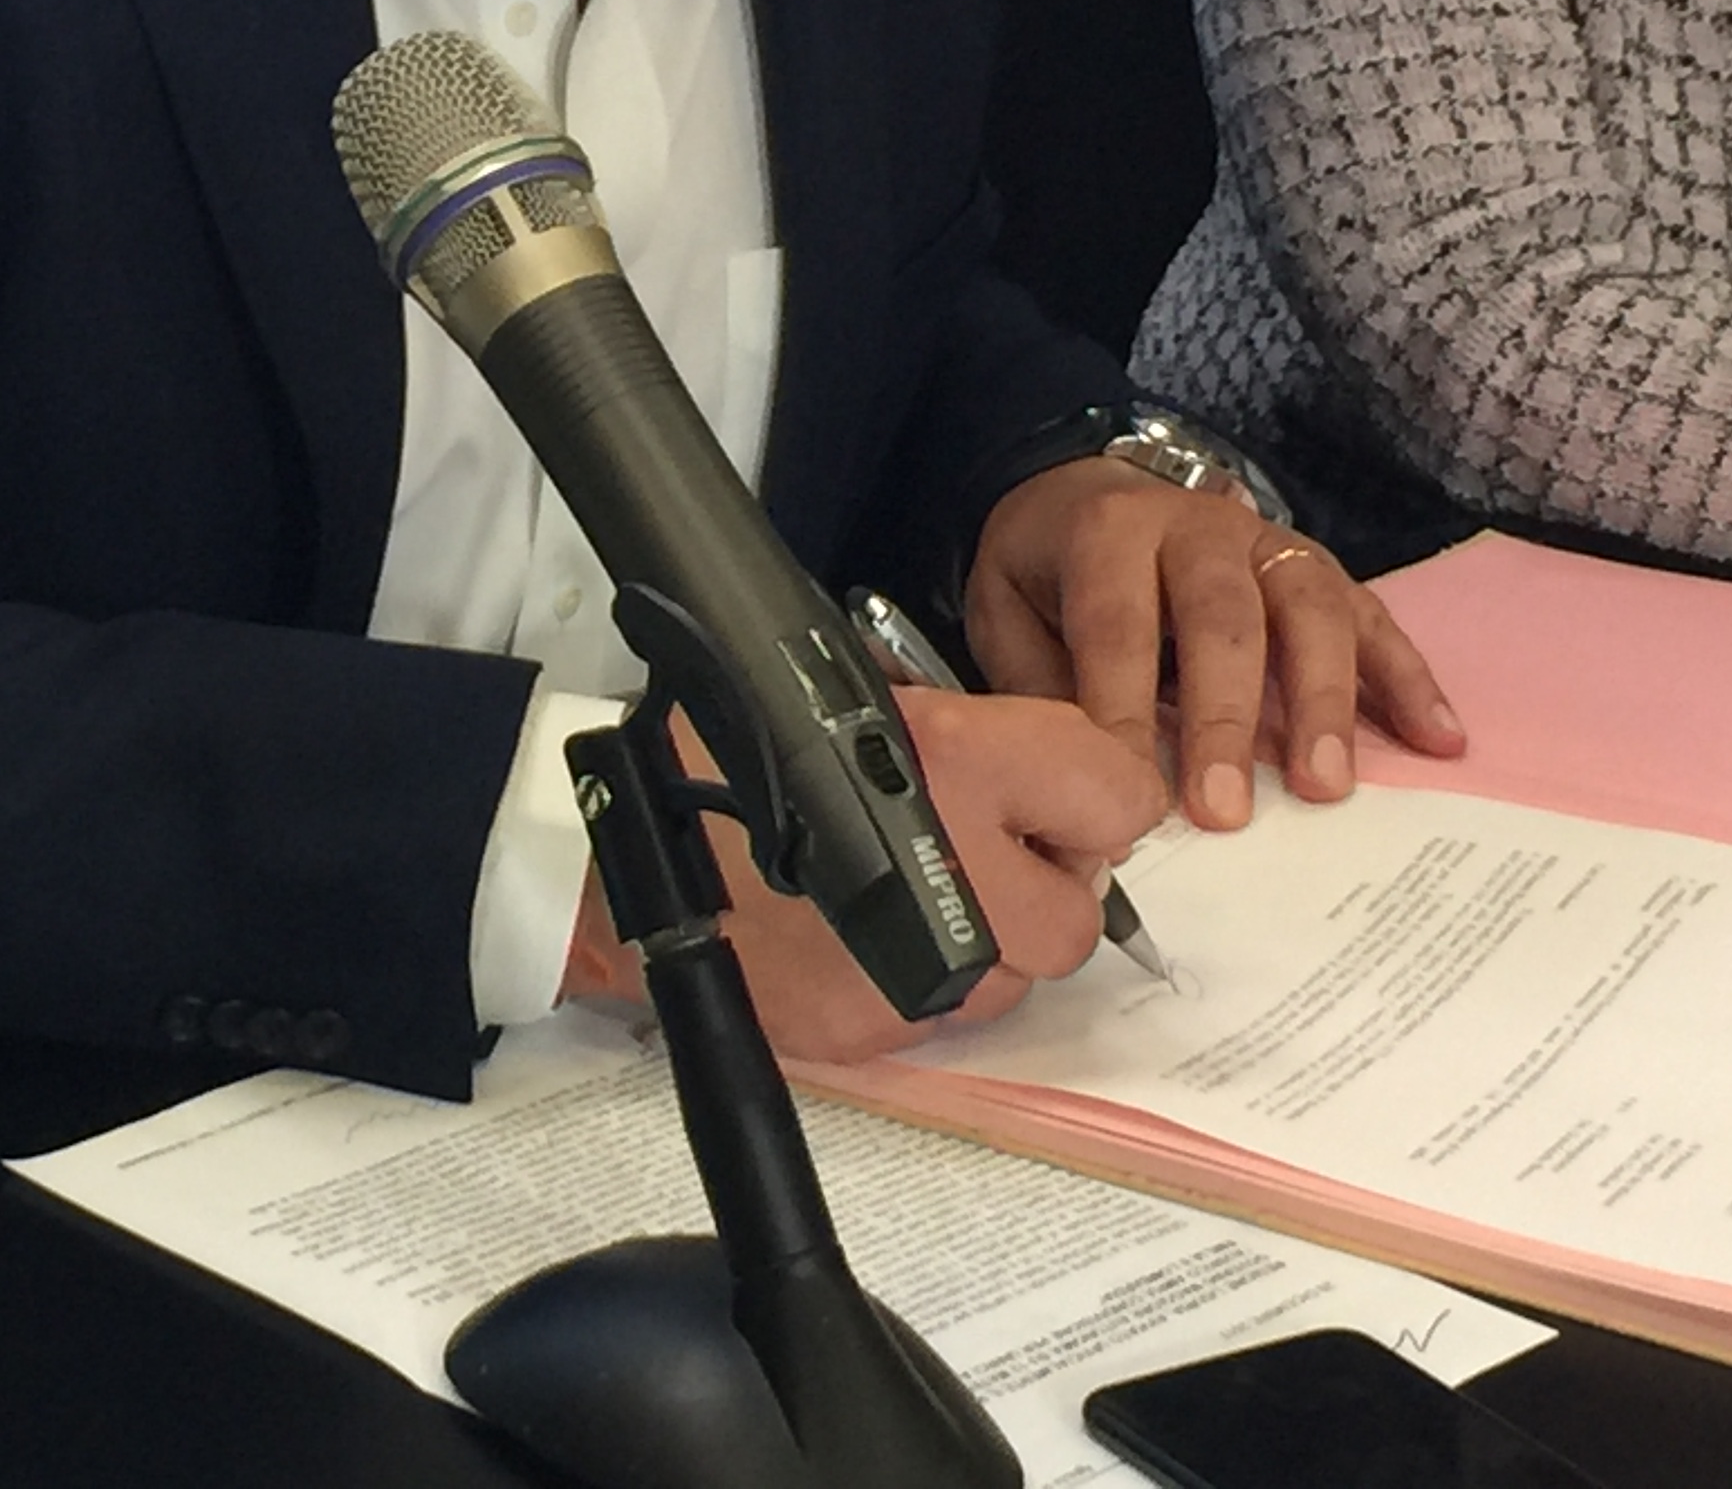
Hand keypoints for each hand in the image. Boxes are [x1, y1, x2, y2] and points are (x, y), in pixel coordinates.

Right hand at [561, 691, 1165, 1064]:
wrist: (611, 857)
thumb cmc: (717, 752)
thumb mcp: (850, 695)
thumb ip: (964, 730)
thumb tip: (1041, 768)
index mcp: (959, 762)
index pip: (1120, 796)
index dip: (1086, 793)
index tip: (1046, 793)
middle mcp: (960, 875)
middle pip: (1079, 916)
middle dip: (1038, 886)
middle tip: (976, 850)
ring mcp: (922, 973)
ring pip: (1018, 980)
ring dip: (984, 944)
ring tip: (901, 895)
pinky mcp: (878, 1036)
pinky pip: (945, 1019)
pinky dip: (919, 986)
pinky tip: (853, 940)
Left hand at [962, 456, 1462, 830]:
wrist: (1082, 488)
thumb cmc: (1048, 567)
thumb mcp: (1005, 607)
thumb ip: (1039, 681)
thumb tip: (1080, 773)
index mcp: (1111, 532)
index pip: (1119, 625)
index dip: (1125, 710)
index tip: (1133, 794)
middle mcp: (1200, 527)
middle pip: (1225, 619)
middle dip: (1226, 719)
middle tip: (1223, 812)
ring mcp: (1267, 543)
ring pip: (1311, 612)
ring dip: (1323, 702)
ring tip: (1326, 786)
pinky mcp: (1316, 569)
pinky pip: (1372, 618)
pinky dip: (1408, 679)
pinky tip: (1440, 741)